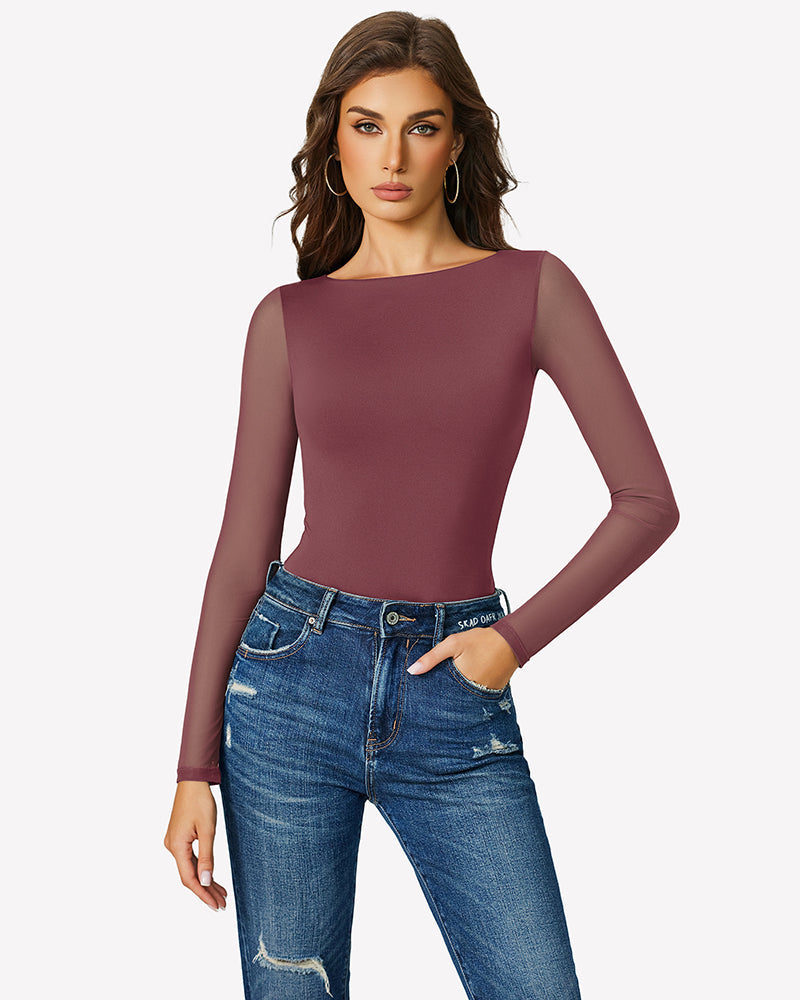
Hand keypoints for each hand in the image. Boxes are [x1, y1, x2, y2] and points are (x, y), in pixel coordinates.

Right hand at [164, 781, 227, 911]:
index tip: (216, 906)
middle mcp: (172, 847)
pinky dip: (202, 869)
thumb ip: (206, 857)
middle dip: (206, 891)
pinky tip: (211, 877)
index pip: (189, 879)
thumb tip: (205, 882)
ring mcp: (175, 843)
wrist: (193, 781)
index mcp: (177, 847)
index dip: (203, 895)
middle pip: (190, 876)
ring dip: (205, 882)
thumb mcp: (208, 830)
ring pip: (190, 869)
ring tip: (222, 894)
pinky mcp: (179, 838)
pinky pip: (190, 859)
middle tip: (223, 904)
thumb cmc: (200, 802)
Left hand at [406, 626, 519, 689]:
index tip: (421, 696)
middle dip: (442, 698)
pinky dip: (469, 693)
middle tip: (432, 697)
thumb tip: (412, 671)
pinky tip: (464, 686)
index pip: (440, 696)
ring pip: (464, 700)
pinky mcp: (492, 694)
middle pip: (452, 700)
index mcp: (460, 683)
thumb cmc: (480, 641)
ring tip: (449, 691)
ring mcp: (484, 695)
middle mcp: (473, 694)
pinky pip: (476, 697)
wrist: (510, 640)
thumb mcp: (453, 644)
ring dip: (456, 696)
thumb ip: (432, 658)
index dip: (431, 695)